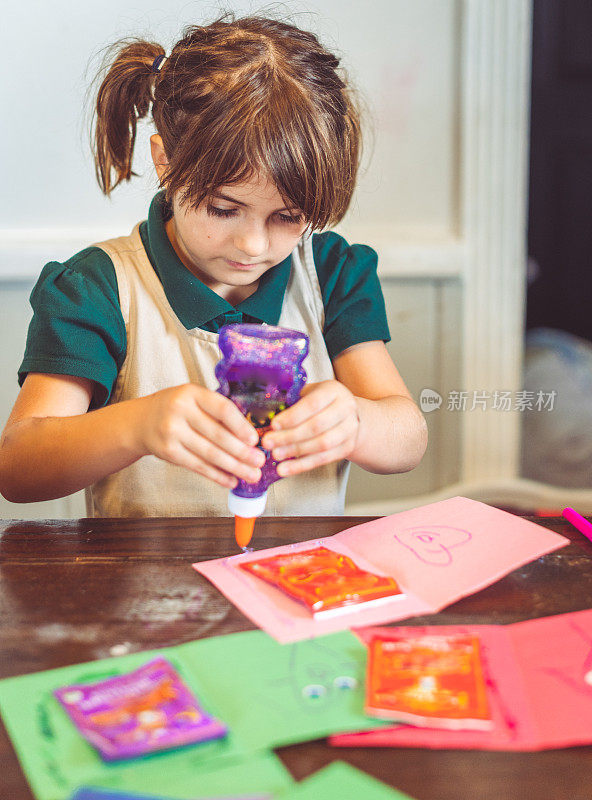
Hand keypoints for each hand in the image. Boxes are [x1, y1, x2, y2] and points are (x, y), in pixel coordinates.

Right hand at [136, 384, 264, 487]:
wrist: (141, 421)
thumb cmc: (175, 409)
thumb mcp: (194, 399)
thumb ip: (217, 412)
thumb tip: (249, 436)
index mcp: (192, 393)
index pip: (222, 409)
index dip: (241, 426)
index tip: (255, 440)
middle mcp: (180, 411)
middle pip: (218, 435)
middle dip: (242, 451)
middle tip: (259, 461)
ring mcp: (172, 432)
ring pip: (210, 453)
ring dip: (234, 467)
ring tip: (251, 475)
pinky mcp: (169, 452)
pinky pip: (198, 466)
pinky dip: (217, 475)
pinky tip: (231, 480)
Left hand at [260, 380, 359, 476]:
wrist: (347, 415)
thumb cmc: (321, 402)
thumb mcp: (309, 393)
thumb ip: (292, 401)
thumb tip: (266, 413)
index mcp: (334, 390)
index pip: (312, 404)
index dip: (292, 417)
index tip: (273, 425)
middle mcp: (346, 408)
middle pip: (316, 426)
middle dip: (289, 436)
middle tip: (268, 442)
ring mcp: (350, 429)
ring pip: (321, 444)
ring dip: (295, 451)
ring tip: (276, 455)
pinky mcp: (347, 447)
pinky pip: (323, 459)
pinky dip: (302, 465)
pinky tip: (286, 468)